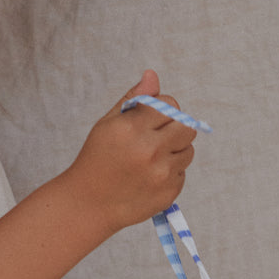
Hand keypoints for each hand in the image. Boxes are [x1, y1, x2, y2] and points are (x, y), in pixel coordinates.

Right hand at [64, 70, 196, 233]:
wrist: (90, 203)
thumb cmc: (97, 158)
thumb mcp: (108, 123)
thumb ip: (134, 99)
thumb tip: (153, 75)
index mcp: (133, 128)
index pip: (170, 105)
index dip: (164, 109)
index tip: (152, 118)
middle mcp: (150, 151)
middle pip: (187, 127)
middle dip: (176, 128)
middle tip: (158, 136)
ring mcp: (162, 174)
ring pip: (188, 151)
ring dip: (175, 150)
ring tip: (151, 157)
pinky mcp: (169, 193)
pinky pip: (182, 173)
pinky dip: (170, 172)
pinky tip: (149, 176)